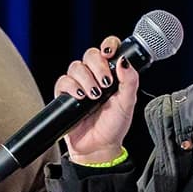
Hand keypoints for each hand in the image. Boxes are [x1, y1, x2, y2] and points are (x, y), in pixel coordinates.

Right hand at [57, 37, 138, 164]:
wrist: (98, 146)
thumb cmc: (114, 125)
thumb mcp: (128, 103)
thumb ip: (129, 81)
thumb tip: (125, 61)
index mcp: (111, 73)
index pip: (108, 49)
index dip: (108, 45)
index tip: (110, 53)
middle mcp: (94, 75)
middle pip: (90, 54)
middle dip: (98, 66)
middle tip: (105, 83)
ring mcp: (79, 84)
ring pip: (76, 66)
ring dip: (86, 79)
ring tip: (94, 96)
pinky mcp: (65, 95)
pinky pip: (63, 81)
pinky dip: (72, 87)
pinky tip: (81, 97)